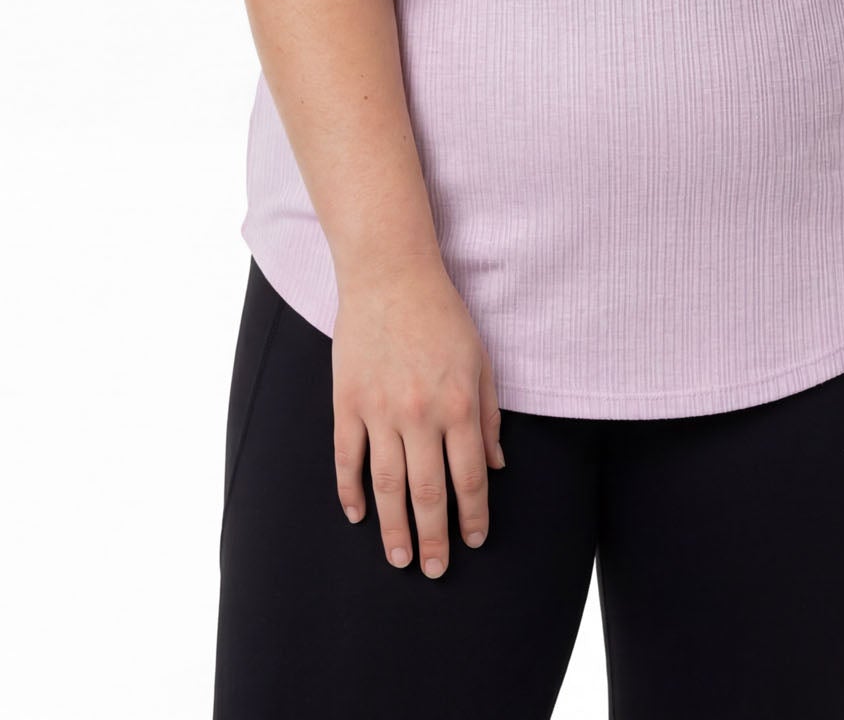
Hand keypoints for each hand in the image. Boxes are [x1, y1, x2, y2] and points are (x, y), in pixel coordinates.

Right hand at [332, 258, 505, 577]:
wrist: (389, 273)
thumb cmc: (442, 314)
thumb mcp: (481, 359)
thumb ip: (490, 415)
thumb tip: (497, 466)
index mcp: (459, 405)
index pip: (469, 479)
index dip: (472, 517)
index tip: (473, 542)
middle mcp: (420, 415)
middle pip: (428, 493)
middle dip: (434, 539)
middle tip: (435, 571)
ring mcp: (379, 411)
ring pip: (386, 486)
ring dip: (393, 528)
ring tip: (400, 558)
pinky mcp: (347, 402)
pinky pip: (346, 458)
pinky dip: (350, 491)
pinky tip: (356, 515)